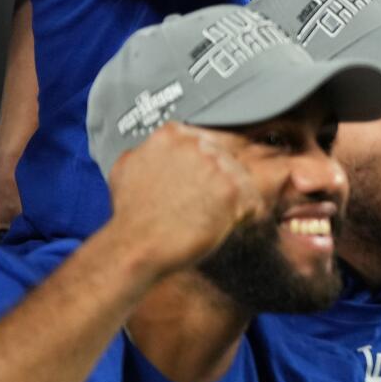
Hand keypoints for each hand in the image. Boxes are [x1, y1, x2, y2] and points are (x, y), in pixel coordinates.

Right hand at [101, 123, 265, 272]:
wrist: (136, 246)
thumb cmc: (131, 216)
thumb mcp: (126, 169)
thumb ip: (146, 151)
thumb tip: (157, 147)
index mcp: (171, 134)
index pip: (207, 141)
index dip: (208, 167)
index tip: (204, 182)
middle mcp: (196, 144)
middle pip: (228, 160)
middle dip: (221, 182)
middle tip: (205, 204)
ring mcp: (217, 166)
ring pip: (243, 180)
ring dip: (234, 200)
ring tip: (210, 217)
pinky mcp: (232, 190)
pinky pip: (253, 201)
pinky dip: (245, 216)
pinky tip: (225, 225)